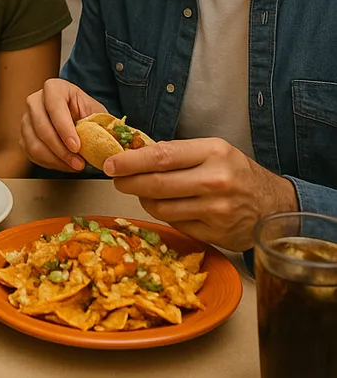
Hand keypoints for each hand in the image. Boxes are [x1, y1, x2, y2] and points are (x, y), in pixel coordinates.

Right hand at [20, 78, 108, 172]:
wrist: (76, 117)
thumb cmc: (86, 112)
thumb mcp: (96, 113)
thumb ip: (97, 124)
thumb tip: (102, 139)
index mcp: (54, 88)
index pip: (54, 106)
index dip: (64, 128)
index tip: (77, 146)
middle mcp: (35, 100)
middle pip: (42, 127)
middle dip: (61, 150)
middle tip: (79, 163)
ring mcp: (27, 118)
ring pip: (34, 144)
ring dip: (56, 160)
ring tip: (75, 165)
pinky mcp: (23, 135)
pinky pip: (31, 153)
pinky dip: (50, 163)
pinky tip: (65, 163)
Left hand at [105, 137, 298, 251]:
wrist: (274, 205)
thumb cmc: (237, 173)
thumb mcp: (213, 151)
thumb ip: (178, 152)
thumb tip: (134, 154)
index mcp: (213, 152)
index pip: (161, 156)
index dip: (130, 161)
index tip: (111, 163)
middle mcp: (215, 181)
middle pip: (156, 183)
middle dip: (128, 182)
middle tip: (117, 180)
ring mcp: (216, 210)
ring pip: (161, 207)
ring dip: (144, 200)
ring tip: (143, 192)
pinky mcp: (216, 234)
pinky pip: (175, 224)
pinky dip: (164, 215)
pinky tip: (167, 206)